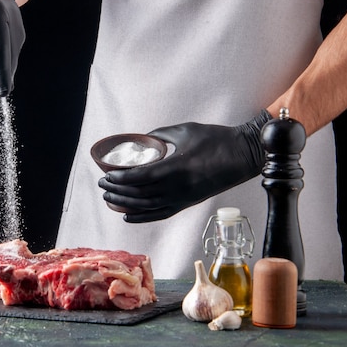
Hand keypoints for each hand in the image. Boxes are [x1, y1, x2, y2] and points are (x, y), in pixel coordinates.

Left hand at [98, 110, 271, 222]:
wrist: (244, 155)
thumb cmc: (215, 139)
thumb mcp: (185, 130)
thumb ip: (160, 135)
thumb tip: (141, 139)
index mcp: (177, 167)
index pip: (141, 177)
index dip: (121, 179)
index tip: (107, 175)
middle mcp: (179, 187)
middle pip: (140, 194)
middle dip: (118, 191)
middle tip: (102, 185)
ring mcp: (184, 198)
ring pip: (148, 206)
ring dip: (125, 204)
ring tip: (109, 199)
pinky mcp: (189, 203)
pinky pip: (161, 213)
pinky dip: (142, 216)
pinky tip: (127, 216)